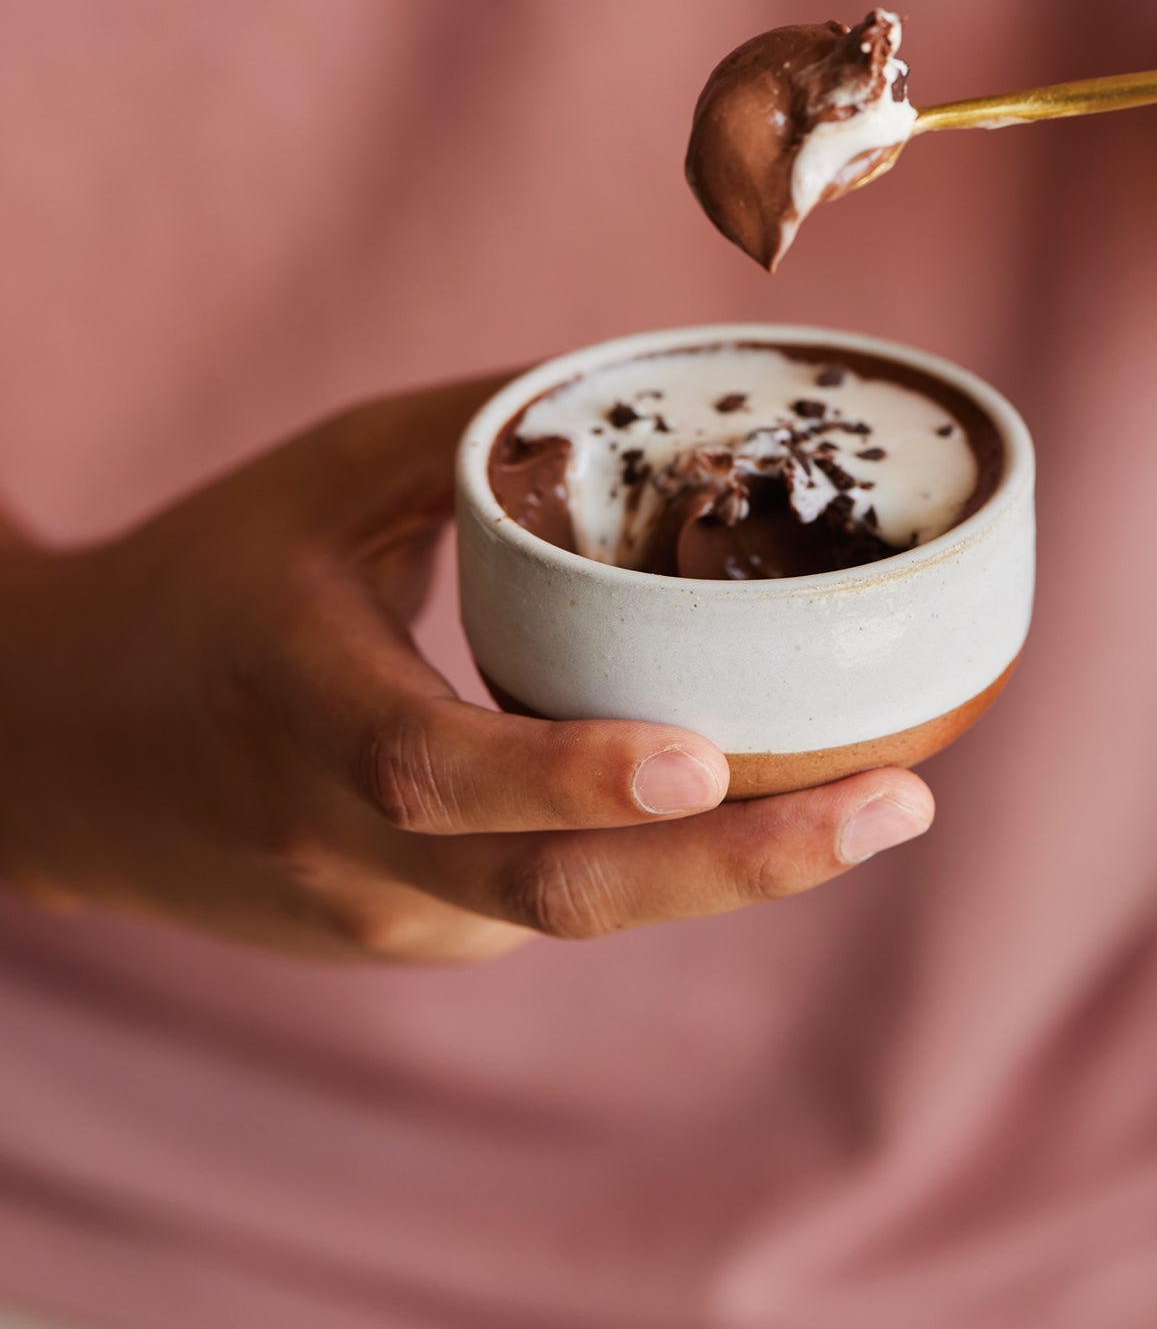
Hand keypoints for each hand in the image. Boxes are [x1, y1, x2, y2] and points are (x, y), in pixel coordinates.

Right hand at [0, 382, 932, 960]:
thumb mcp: (321, 482)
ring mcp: (376, 919)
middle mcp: (339, 847)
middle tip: (899, 803)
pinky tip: (752, 811)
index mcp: (297, 711)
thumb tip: (648, 386)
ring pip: (572, 912)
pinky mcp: (404, 942)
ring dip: (727, 872)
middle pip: (554, 894)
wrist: (53, 754)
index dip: (569, 775)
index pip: (432, 772)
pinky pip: (547, 904)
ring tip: (875, 806)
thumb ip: (477, 434)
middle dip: (742, 864)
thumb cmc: (200, 585)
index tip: (704, 756)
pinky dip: (656, 864)